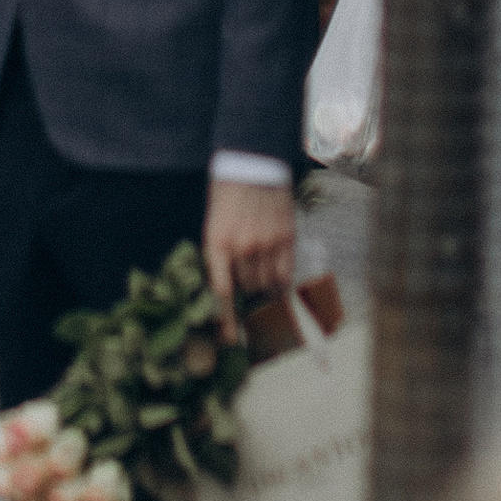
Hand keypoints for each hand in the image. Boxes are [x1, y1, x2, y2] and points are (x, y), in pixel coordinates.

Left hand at [202, 178, 295, 340]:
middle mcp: (243, 247)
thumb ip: (219, 253)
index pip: (222, 292)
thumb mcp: (214, 222)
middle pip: (246, 289)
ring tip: (259, 272)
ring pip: (266, 284)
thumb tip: (225, 287)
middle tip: (245, 286)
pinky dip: (280, 280)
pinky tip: (277, 276)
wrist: (252, 160)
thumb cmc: (227, 191)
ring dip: (262, 285)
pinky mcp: (287, 237)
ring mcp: (268, 243)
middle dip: (244, 292)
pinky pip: (285, 273)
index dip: (225, 320)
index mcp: (217, 242)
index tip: (228, 340)